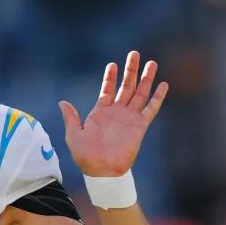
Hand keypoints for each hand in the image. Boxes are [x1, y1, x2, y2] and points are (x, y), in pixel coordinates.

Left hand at [60, 51, 168, 176]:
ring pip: (140, 93)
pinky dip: (157, 97)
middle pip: (126, 86)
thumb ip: (71, 118)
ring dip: (146, 78)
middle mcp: (117, 112)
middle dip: (131, 70)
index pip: (107, 89)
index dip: (110, 77)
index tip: (113, 64)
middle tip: (135, 54)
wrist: (102, 171)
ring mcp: (129, 118)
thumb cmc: (86, 156)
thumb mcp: (74, 135)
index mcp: (101, 112)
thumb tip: (62, 102)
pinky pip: (150, 109)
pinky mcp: (140, 126)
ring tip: (152, 63)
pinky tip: (163, 85)